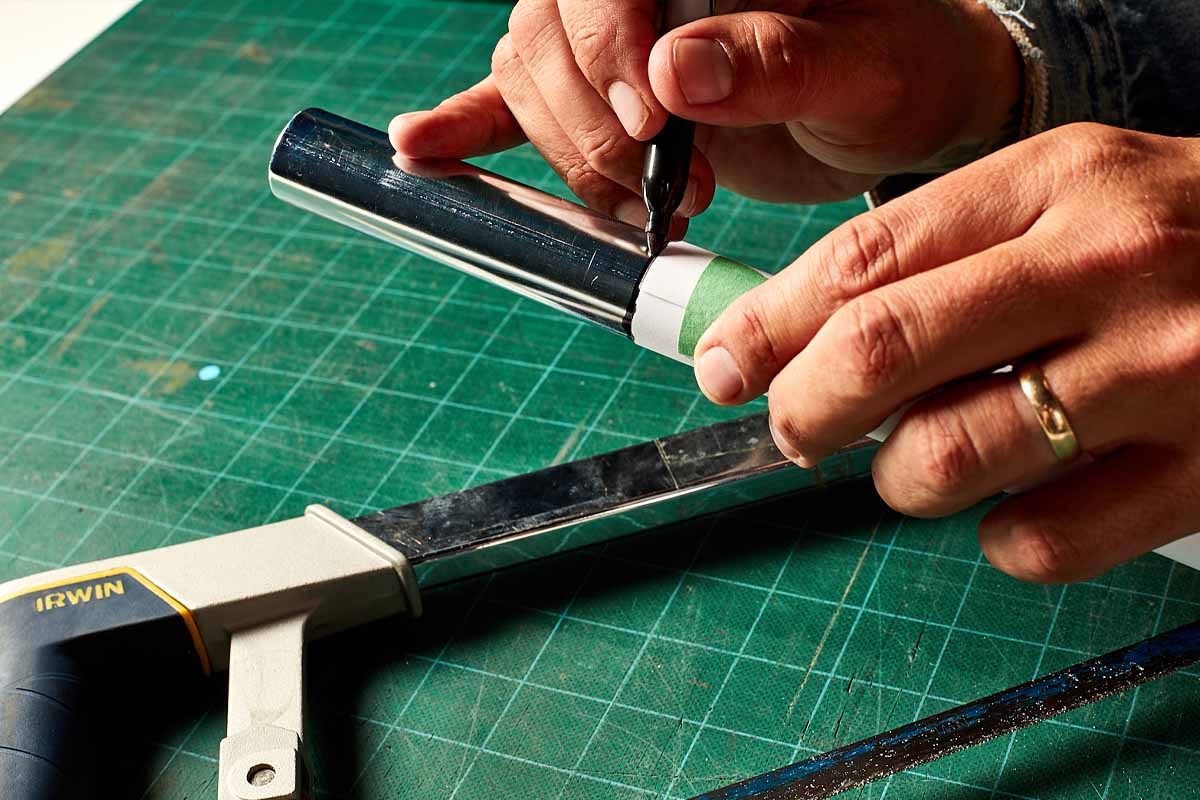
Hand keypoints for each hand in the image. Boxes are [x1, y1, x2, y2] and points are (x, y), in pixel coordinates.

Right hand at [388, 0, 1020, 227]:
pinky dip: (467, 127)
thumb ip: (778, 61)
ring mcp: (612, 33)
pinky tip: (421, 146)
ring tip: (639, 201)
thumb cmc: (898, 70)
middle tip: (666, 184)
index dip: (605, 42)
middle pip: (550, 29)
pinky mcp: (601, 92)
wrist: (895, 105)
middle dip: (594, 122)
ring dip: (569, 152)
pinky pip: (512, 101)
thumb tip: (676, 71)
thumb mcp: (868, 64)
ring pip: (528, 73)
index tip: (650, 124)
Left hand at [692, 123, 1199, 582]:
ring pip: (946, 458)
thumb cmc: (1180, 236)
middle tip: (794, 431)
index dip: (768, 325)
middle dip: (803, 410)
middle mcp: (1106, 265)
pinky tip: (1017, 502)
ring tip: (916, 464)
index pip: (863, 259)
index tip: (722, 366)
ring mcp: (1164, 371)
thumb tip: (796, 338)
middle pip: (883, 351)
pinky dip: (997, 538)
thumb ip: (943, 250)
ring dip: (898, 479)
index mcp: (1056, 181)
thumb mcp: (1068, 195)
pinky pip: (1037, 542)